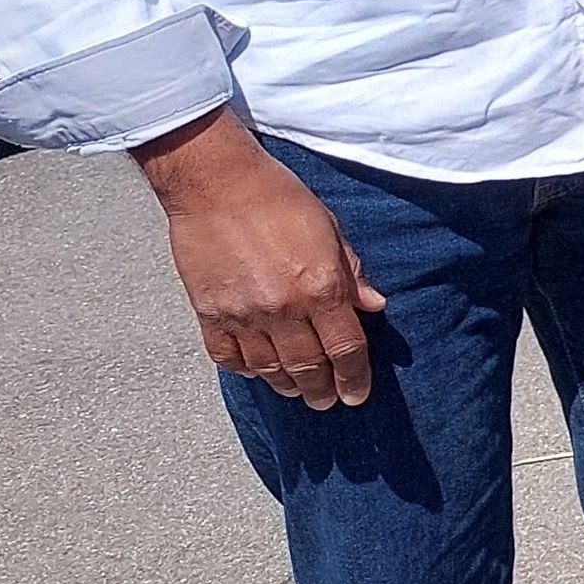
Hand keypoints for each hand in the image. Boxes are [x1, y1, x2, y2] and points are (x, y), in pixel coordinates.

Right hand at [137, 107, 385, 407]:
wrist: (216, 182)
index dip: (355, 378)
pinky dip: (244, 369)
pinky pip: (227, 356)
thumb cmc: (279, 198)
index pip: (346, 349)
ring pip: (268, 369)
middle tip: (327, 401)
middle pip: (308, 367)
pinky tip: (255, 370)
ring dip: (286, 385)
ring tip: (297, 391)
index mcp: (320, 286)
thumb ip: (352, 274)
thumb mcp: (330, 229)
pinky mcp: (209, 311)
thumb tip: (375, 307)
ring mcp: (243, 313)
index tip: (357, 395)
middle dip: (322, 390)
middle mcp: (283, 307)